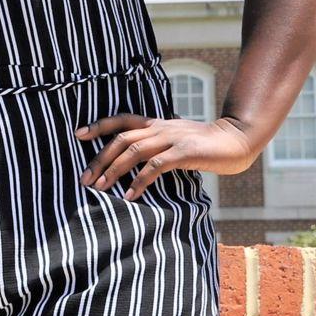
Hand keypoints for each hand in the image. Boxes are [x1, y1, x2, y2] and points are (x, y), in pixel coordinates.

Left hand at [75, 114, 260, 200]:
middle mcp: (161, 128)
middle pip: (121, 139)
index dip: (99, 125)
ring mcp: (172, 138)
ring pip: (134, 151)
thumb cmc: (206, 145)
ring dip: (114, 170)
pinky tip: (130, 195)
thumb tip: (137, 165)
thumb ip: (159, 147)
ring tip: (100, 188)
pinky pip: (156, 165)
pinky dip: (140, 181)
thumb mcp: (177, 141)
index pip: (122, 120)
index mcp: (157, 124)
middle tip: (85, 178)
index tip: (78, 134)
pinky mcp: (185, 152)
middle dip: (99, 158)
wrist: (237, 140)